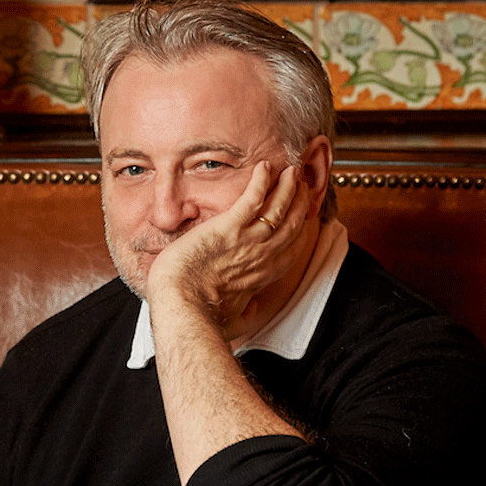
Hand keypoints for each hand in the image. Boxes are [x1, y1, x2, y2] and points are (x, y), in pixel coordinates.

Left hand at [147, 161, 311, 336]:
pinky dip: (262, 181)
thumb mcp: (233, 318)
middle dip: (301, 200)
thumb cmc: (202, 315)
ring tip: (291, 171)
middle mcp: (264, 255)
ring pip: (279, 207)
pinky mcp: (228, 228)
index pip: (293, 245)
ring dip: (288, 186)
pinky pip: (253, 199)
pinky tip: (264, 167)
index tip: (302, 212)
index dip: (300, 226)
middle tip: (302, 183)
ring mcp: (248, 240)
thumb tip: (251, 307)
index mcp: (265, 275)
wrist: (182, 306)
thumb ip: (246, 311)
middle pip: (293, 222)